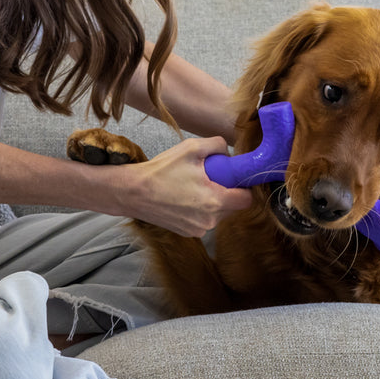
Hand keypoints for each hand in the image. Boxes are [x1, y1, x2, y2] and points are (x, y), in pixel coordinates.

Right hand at [124, 136, 252, 236]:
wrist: (133, 193)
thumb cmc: (161, 170)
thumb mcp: (191, 148)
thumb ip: (217, 145)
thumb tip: (228, 151)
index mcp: (215, 201)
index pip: (246, 200)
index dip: (243, 187)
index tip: (234, 178)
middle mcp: (209, 220)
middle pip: (233, 207)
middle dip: (227, 193)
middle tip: (210, 179)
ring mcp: (198, 229)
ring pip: (218, 214)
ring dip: (213, 202)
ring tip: (193, 187)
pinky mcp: (187, 233)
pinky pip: (203, 220)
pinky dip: (200, 210)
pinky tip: (184, 198)